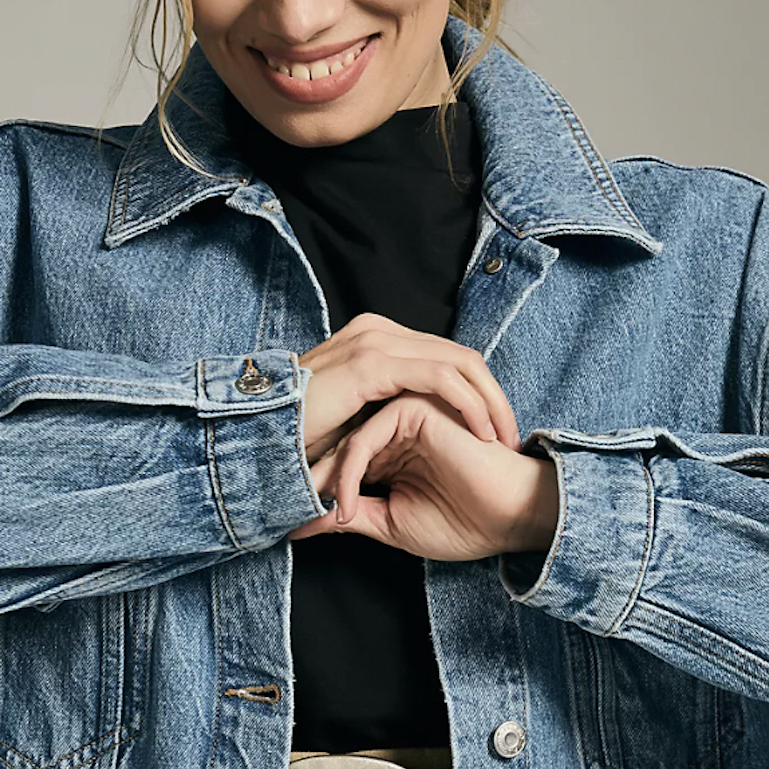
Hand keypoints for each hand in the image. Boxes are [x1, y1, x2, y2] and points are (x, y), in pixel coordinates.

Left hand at [290, 391, 560, 562]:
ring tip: (319, 511)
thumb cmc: (463, 523)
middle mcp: (397, 425)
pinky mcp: (418, 406)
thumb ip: (349, 518)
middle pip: (338, 443)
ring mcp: (408, 411)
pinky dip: (352, 471)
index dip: (317, 492)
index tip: (292, 524)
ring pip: (348, 437)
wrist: (509, 518)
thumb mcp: (391, 523)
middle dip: (314, 483)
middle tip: (291, 517)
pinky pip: (369, 434)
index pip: (340, 458)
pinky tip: (348, 506)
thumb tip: (297, 528)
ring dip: (329, 477)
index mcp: (393, 446)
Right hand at [298, 311, 521, 462]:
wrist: (255, 436)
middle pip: (461, 356)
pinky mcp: (373, 363)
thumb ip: (385, 411)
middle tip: (512, 436)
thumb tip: (421, 428)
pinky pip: (441, 378)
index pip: (445, 357)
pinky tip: (482, 431)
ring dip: (490, 401)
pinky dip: (469, 403)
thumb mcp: (352, 418)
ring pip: (460, 362)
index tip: (495, 432)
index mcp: (375, 339)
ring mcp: (375, 342)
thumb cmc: (296, 437)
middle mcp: (378, 331)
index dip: (478, 392)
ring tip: (505, 437)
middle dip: (493, 396)